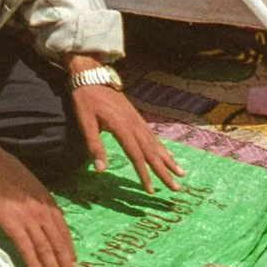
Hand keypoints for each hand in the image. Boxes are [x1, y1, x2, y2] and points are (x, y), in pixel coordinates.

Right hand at [0, 128, 77, 266]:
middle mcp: (43, 211)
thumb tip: (47, 223)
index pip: (64, 233)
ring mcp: (28, 216)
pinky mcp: (11, 221)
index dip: (70, 253)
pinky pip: (26, 246)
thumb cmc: (7, 172)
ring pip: (46, 248)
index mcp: (49, 202)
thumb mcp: (32, 187)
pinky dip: (34, 262)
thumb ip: (41, 205)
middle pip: (59, 244)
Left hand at [67, 71, 181, 194]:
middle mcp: (134, 124)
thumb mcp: (85, 122)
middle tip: (176, 187)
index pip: (136, 156)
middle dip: (164, 171)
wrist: (92, 76)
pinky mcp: (136, 117)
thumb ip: (95, 146)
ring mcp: (137, 120)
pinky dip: (161, 147)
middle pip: (151, 152)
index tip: (151, 190)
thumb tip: (100, 170)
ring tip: (181, 173)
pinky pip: (152, 135)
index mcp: (122, 127)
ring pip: (155, 143)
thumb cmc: (86, 100)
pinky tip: (167, 154)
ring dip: (168, 160)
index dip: (144, 174)